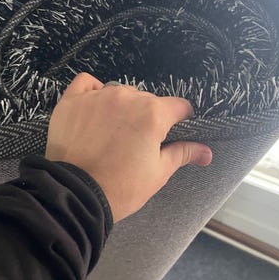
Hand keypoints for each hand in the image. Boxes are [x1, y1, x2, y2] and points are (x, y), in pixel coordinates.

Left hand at [45, 73, 212, 222]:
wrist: (76, 196)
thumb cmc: (120, 188)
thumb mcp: (158, 173)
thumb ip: (182, 154)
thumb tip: (206, 152)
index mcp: (153, 114)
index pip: (179, 106)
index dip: (180, 119)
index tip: (174, 131)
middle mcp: (127, 98)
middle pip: (147, 100)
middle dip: (147, 117)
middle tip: (137, 144)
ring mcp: (97, 97)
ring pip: (119, 92)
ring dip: (121, 107)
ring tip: (113, 133)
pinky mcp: (72, 102)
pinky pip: (86, 83)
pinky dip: (92, 92)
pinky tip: (94, 108)